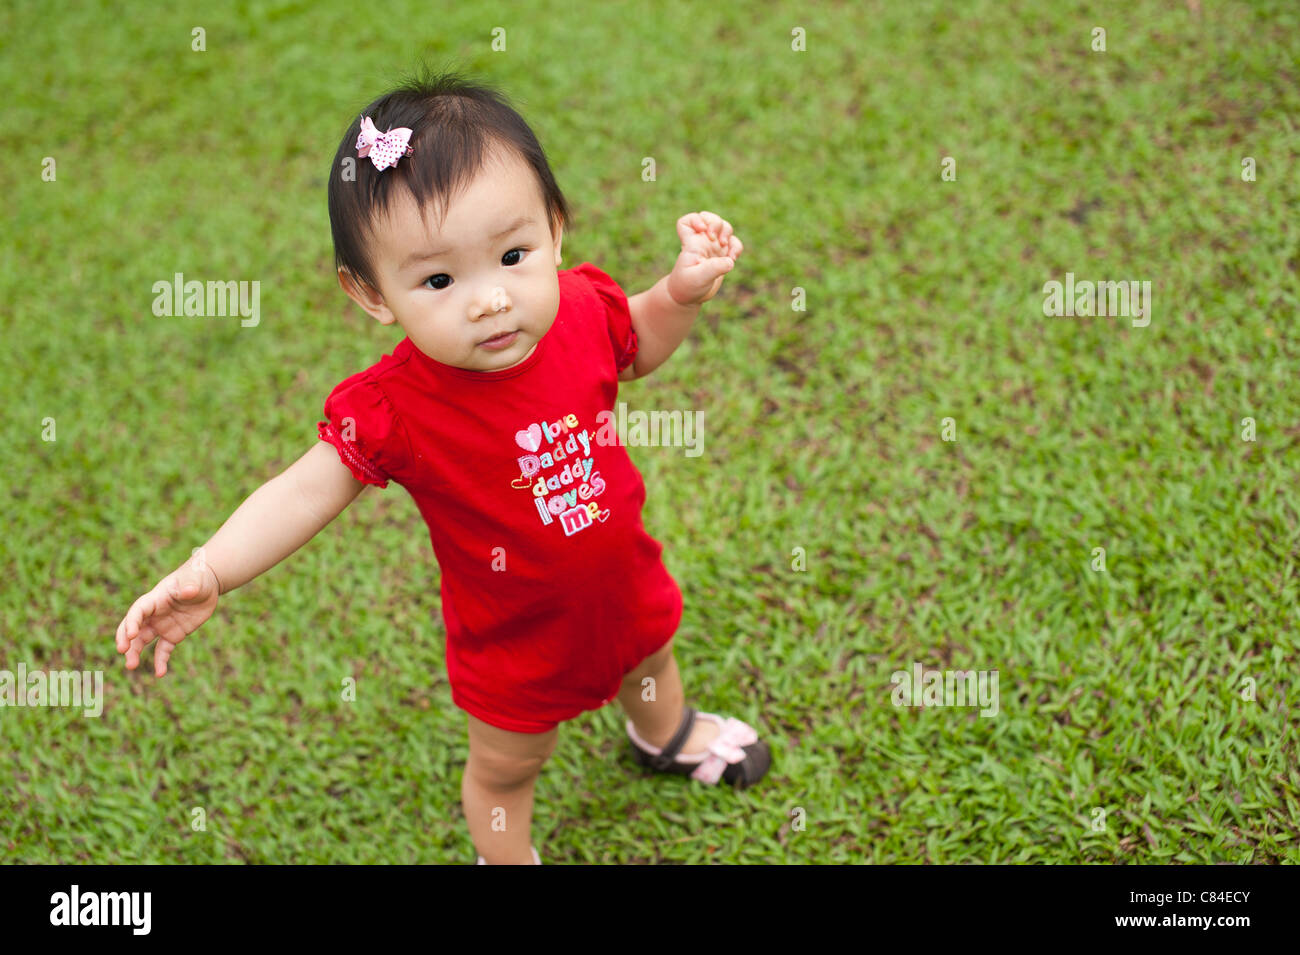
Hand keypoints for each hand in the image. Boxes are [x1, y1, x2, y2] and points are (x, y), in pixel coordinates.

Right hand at [114, 558, 220, 676]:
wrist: (206, 585)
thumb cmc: (196, 577)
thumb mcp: (194, 579)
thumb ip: (189, 586)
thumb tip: (188, 591)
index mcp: (155, 599)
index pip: (138, 611)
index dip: (132, 622)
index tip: (131, 634)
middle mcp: (154, 614)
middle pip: (134, 628)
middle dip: (126, 639)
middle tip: (122, 651)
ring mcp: (161, 625)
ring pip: (143, 641)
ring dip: (135, 653)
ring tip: (131, 666)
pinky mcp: (173, 635)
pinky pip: (163, 650)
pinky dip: (160, 661)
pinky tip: (160, 673)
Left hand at [666, 211, 744, 305]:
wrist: (689, 297)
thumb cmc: (687, 286)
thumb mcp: (699, 278)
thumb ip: (714, 268)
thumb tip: (730, 261)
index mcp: (692, 243)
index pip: (688, 221)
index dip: (696, 220)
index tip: (702, 231)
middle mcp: (701, 242)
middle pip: (710, 218)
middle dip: (717, 223)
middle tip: (717, 240)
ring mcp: (712, 247)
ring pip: (723, 227)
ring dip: (727, 233)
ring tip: (724, 248)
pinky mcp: (722, 255)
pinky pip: (733, 242)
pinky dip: (737, 247)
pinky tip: (732, 259)